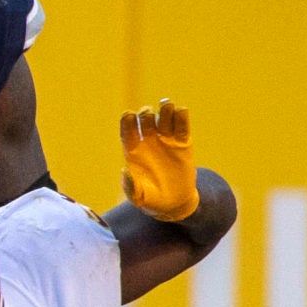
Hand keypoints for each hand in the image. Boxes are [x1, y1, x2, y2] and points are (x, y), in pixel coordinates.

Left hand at [119, 98, 198, 221]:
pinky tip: (181, 110)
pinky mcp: (182, 143)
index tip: (128, 115)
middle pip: (145, 122)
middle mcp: (148, 142)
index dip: (126, 122)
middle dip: (146, 115)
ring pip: (164, 120)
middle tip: (148, 113)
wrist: (174, 202)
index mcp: (133, 151)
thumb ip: (130, 186)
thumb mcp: (139, 197)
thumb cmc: (151, 200)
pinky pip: (182, 127)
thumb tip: (124, 171)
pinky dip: (182, 118)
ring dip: (165, 111)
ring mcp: (166, 141)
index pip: (128, 132)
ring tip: (166, 104)